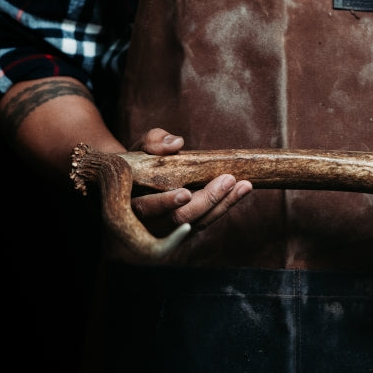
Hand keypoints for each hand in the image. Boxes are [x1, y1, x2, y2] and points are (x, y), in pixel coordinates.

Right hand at [127, 128, 252, 233]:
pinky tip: (241, 191)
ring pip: (197, 223)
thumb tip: (175, 143)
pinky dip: (225, 206)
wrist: (138, 184)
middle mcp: (147, 224)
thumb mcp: (140, 148)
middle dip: (206, 200)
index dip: (166, 203)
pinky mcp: (185, 231)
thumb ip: (153, 142)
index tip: (186, 192)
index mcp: (129, 204)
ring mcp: (168, 230)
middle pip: (178, 219)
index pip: (146, 208)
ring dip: (223, 204)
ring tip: (244, 185)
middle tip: (228, 180)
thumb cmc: (139, 163)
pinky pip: (206, 221)